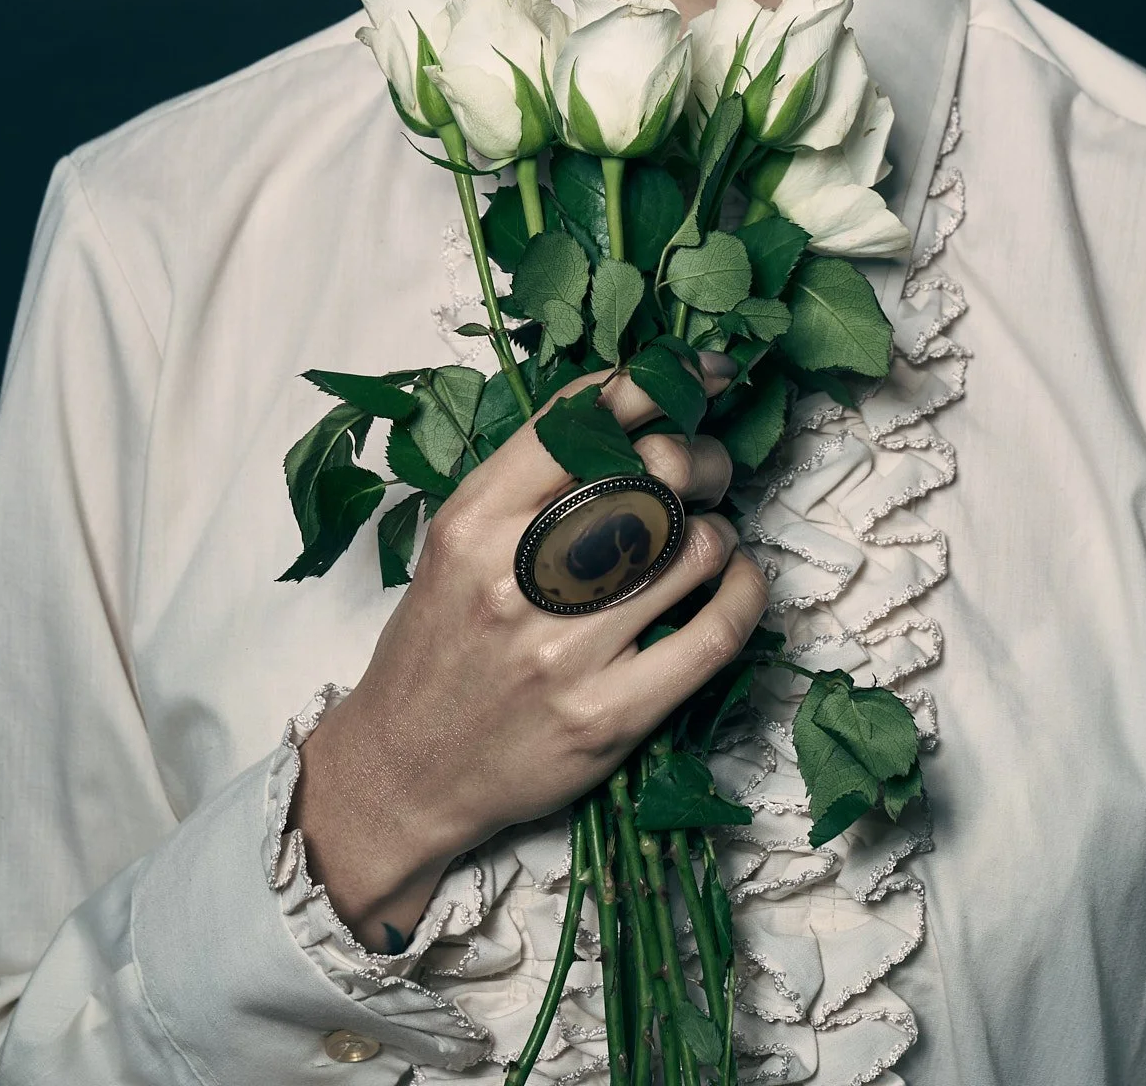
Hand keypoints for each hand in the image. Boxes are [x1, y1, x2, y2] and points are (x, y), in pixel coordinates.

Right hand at [293, 352, 768, 949]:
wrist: (403, 770)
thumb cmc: (439, 640)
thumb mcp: (456, 538)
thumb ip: (528, 477)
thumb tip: (631, 411)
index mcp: (476, 520)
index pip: (582, 419)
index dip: (658, 382)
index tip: (703, 375)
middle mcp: (517, 578)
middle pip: (653, 474)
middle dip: (704, 458)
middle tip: (710, 470)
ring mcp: (565, 651)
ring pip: (693, 546)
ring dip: (719, 529)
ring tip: (707, 537)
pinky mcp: (608, 716)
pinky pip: (713, 634)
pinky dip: (742, 592)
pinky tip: (734, 581)